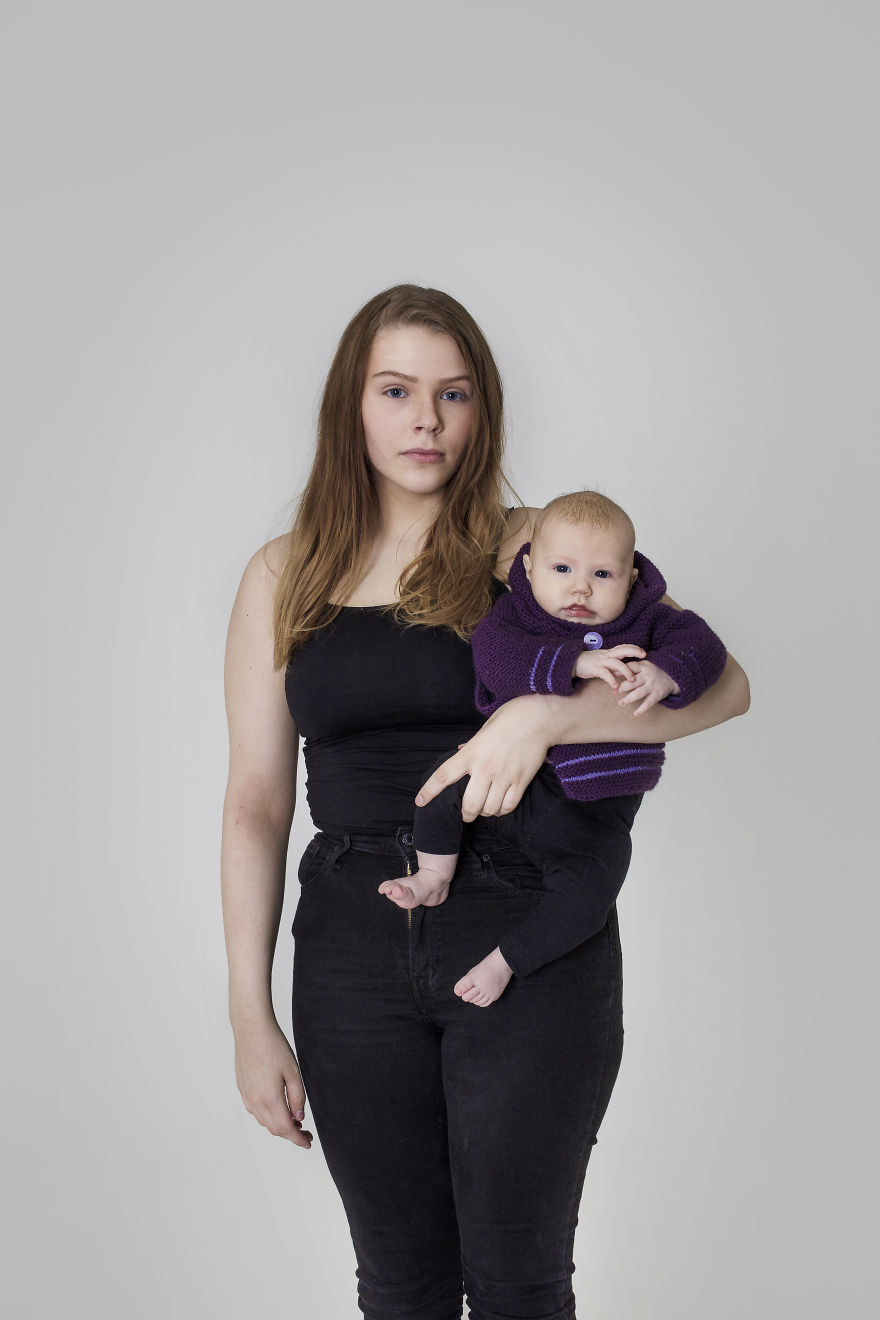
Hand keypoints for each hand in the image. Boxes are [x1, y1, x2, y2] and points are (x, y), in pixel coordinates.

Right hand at [233, 1016, 312, 1148]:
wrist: (251, 1030)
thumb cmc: (273, 1047)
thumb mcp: (293, 1072)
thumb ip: (297, 1098)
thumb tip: (299, 1118)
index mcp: (270, 1099)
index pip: (285, 1129)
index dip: (298, 1139)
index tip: (308, 1143)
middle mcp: (255, 1101)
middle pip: (274, 1129)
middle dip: (290, 1134)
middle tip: (306, 1133)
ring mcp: (247, 1096)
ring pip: (264, 1121)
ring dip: (279, 1126)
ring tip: (294, 1121)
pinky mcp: (242, 1089)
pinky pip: (255, 1111)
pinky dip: (268, 1116)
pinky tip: (277, 1109)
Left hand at [416, 694, 553, 818]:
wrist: (538, 718)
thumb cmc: (509, 719)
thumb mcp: (483, 729)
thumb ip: (470, 746)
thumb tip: (459, 753)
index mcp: (471, 753)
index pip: (443, 776)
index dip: (429, 791)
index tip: (420, 801)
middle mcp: (485, 768)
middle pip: (469, 805)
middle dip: (465, 815)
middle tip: (465, 814)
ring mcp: (504, 776)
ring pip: (489, 809)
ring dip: (485, 812)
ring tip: (485, 807)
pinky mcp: (521, 781)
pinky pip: (508, 806)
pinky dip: (502, 810)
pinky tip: (500, 805)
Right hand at [574, 644, 645, 687]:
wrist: (572, 662)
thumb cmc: (588, 662)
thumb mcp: (601, 660)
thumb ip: (612, 663)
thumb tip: (623, 669)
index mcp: (608, 653)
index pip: (623, 647)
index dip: (633, 648)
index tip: (643, 652)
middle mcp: (606, 655)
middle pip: (622, 650)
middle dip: (633, 652)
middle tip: (643, 656)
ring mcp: (600, 661)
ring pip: (616, 663)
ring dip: (625, 670)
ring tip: (632, 679)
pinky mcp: (594, 669)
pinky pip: (605, 674)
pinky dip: (611, 680)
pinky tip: (616, 686)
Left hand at [616, 660, 679, 716]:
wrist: (673, 676)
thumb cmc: (652, 671)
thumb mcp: (644, 666)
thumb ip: (631, 668)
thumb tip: (612, 670)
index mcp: (643, 666)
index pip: (631, 667)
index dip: (621, 671)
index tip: (611, 674)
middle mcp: (647, 676)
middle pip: (633, 681)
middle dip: (623, 687)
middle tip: (614, 691)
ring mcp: (652, 686)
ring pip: (639, 693)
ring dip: (629, 699)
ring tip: (620, 703)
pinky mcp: (657, 694)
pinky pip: (649, 703)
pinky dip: (642, 709)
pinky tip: (635, 714)